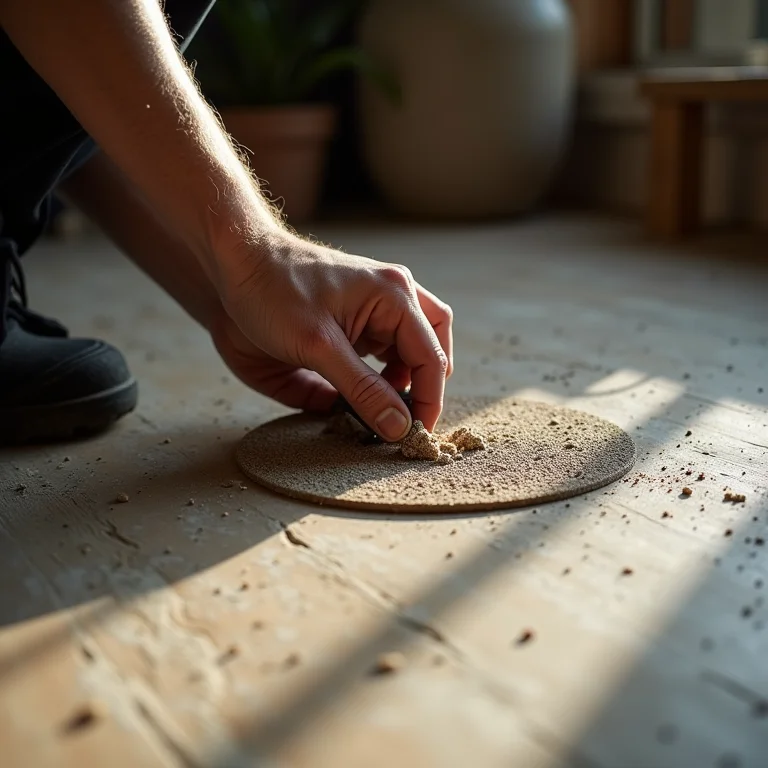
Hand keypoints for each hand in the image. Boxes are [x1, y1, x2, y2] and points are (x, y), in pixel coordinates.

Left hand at [211, 234, 452, 439]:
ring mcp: (372, 309)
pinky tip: (354, 398)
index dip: (429, 400)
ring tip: (379, 412)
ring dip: (401, 383)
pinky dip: (375, 380)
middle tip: (405, 423)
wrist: (231, 268)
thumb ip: (362, 390)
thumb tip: (399, 428)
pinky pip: (379, 354)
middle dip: (425, 386)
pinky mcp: (352, 322)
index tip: (416, 437)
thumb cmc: (271, 292)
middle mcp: (391, 299)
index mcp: (393, 295)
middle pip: (432, 346)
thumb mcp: (317, 347)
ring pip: (409, 351)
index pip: (431, 356)